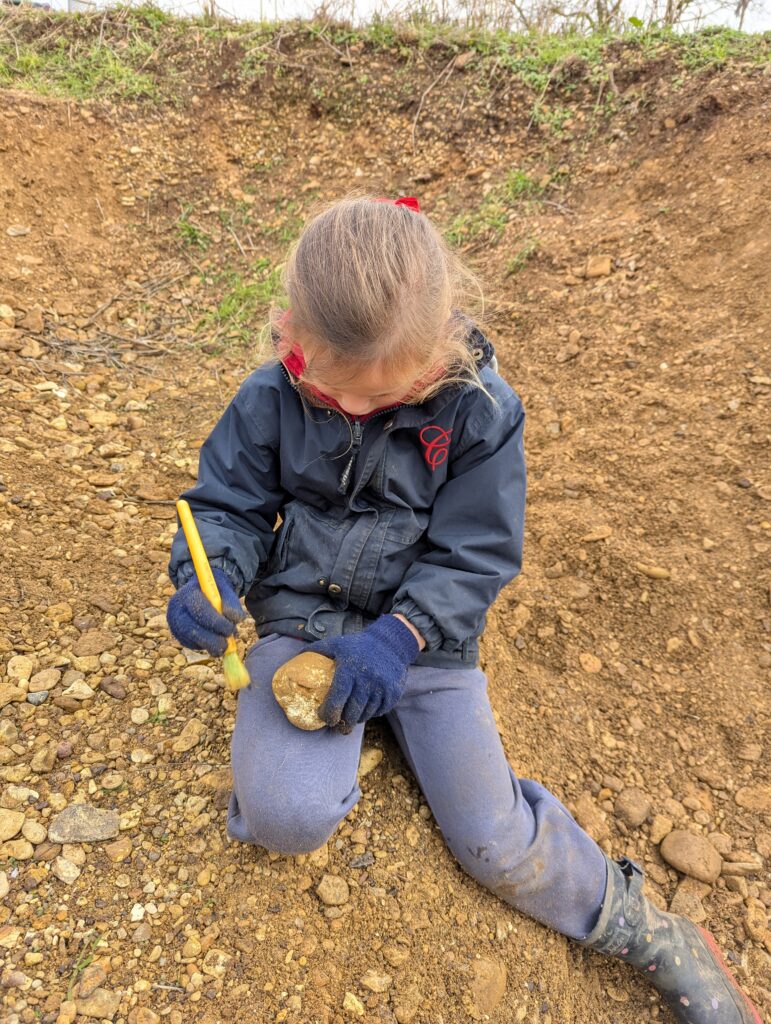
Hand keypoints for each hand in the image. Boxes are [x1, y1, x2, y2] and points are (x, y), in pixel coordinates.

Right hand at [166, 567, 245, 655]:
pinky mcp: (180, 636)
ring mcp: (175, 624)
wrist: (204, 592)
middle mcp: (177, 610)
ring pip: (192, 640)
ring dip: (211, 644)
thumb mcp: (225, 590)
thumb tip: (236, 619)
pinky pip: (194, 645)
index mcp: (188, 593)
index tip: (231, 628)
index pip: (199, 609)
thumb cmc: (216, 591)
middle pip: (190, 629)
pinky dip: (208, 646)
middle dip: (211, 639)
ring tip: (226, 641)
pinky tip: (216, 638)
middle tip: (227, 644)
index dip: (216, 621)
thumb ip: (232, 602)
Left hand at [306, 614, 419, 732]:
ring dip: (356, 719)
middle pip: (352, 712)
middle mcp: (367, 680)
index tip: (324, 718)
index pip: (337, 700)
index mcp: (349, 669)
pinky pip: (379, 712)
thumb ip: (315, 651)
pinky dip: (371, 714)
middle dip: (342, 723)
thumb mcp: (336, 643)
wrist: (390, 643)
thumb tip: (292, 661)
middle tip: (336, 725)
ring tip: (349, 719)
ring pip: (365, 714)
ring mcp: (382, 688)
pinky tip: (365, 710)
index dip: (328, 714)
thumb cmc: (357, 645)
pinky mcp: (393, 693)